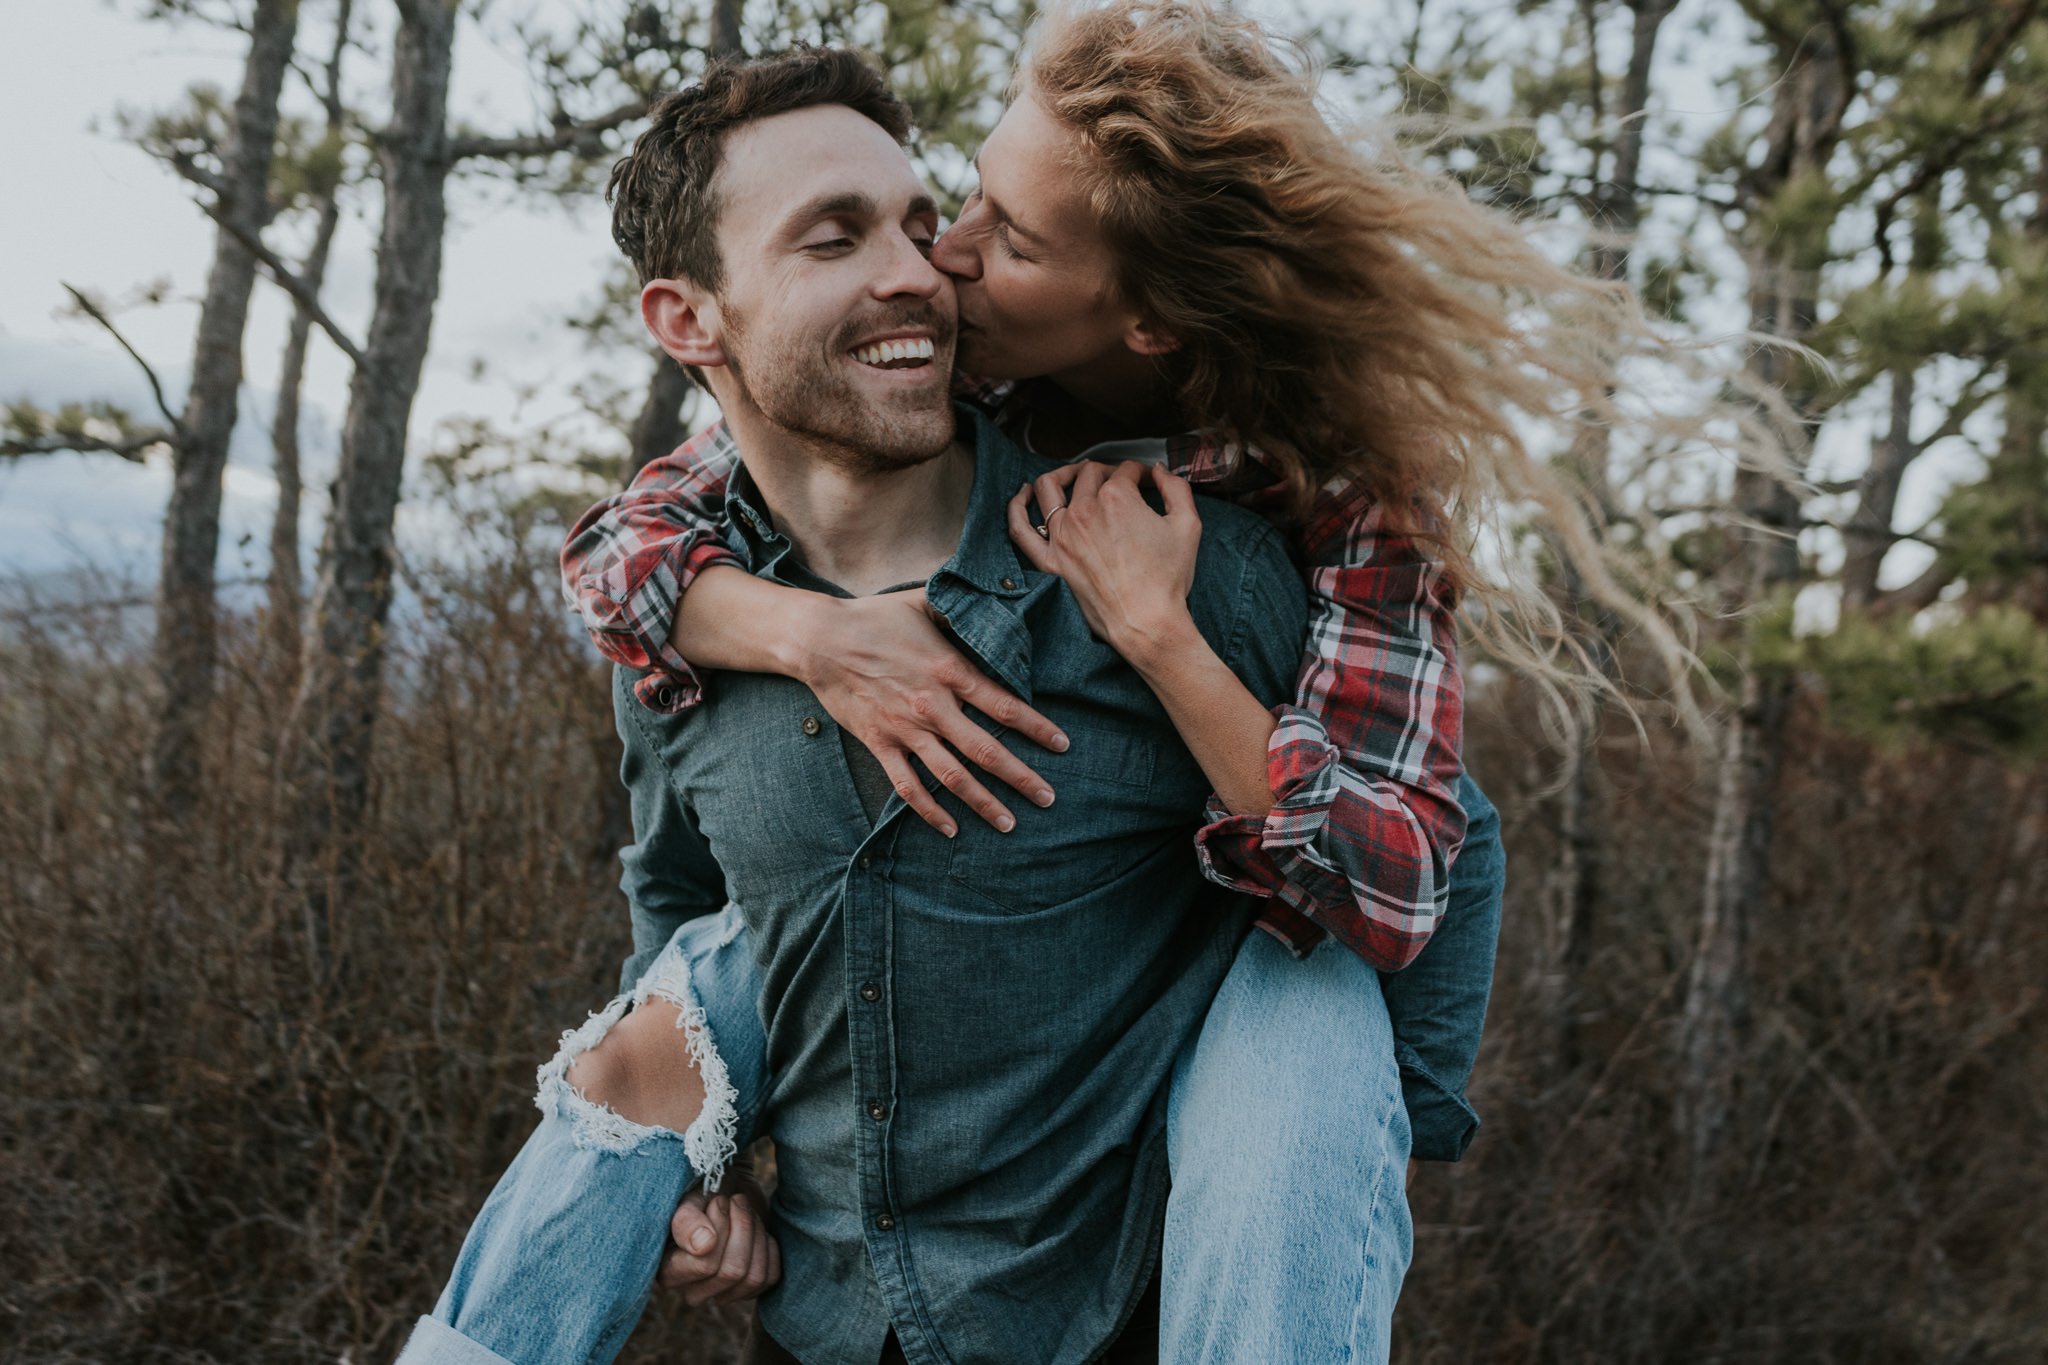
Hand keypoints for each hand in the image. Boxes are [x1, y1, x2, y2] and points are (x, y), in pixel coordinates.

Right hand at [658, 1173, 781, 1306]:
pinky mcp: (749, 1290)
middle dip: (742, 1228)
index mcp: (668, 1271)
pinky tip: (756, 1231)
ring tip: (746, 1213)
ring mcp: (721, 1294)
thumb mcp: (690, 1199)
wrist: (730, 1190)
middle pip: (732, 1272)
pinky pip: (769, 1277)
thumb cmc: (703, 1192)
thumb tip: (703, 1246)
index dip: (720, 1228)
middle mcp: (692, 1291)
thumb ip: (687, 1220)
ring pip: (753, 1277)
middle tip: (736, 1202)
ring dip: (756, 1235)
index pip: (705, 1265)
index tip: (719, 1201)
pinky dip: (768, 1246)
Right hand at [798, 590, 1068, 836]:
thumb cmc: (875, 617)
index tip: (1062, 745)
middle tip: (1048, 798)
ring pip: (951, 775)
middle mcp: (932, 705)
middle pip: (985, 749)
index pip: (1003, 704)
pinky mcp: (879, 743)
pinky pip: (907, 785)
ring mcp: (905, 729)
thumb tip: (995, 598)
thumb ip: (961, 607)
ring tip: (1009, 822)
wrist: (819, 639)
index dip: (1037, 728)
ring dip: (982, 802)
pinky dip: (929, 810)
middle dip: (1021, 777)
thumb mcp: (924, 601)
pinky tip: (950, 828)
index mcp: (949, 669)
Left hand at [1007, 461, 1202, 664]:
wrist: (1146, 622)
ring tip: (1073, 475)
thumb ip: (1176, 488)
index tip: (1146, 482)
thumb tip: (1159, 472)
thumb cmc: (1167, 579)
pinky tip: (1023, 495)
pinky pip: (1021, 529)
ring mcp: (1063, 535)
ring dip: (1063, 474)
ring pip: (1050, 487)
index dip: (1139, 473)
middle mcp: (1085, 511)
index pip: (1125, 470)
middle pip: (1090, 474)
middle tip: (1118, 482)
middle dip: (1107, 471)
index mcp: (1117, 498)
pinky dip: (1017, 507)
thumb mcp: (1188, 525)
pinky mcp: (1051, 560)